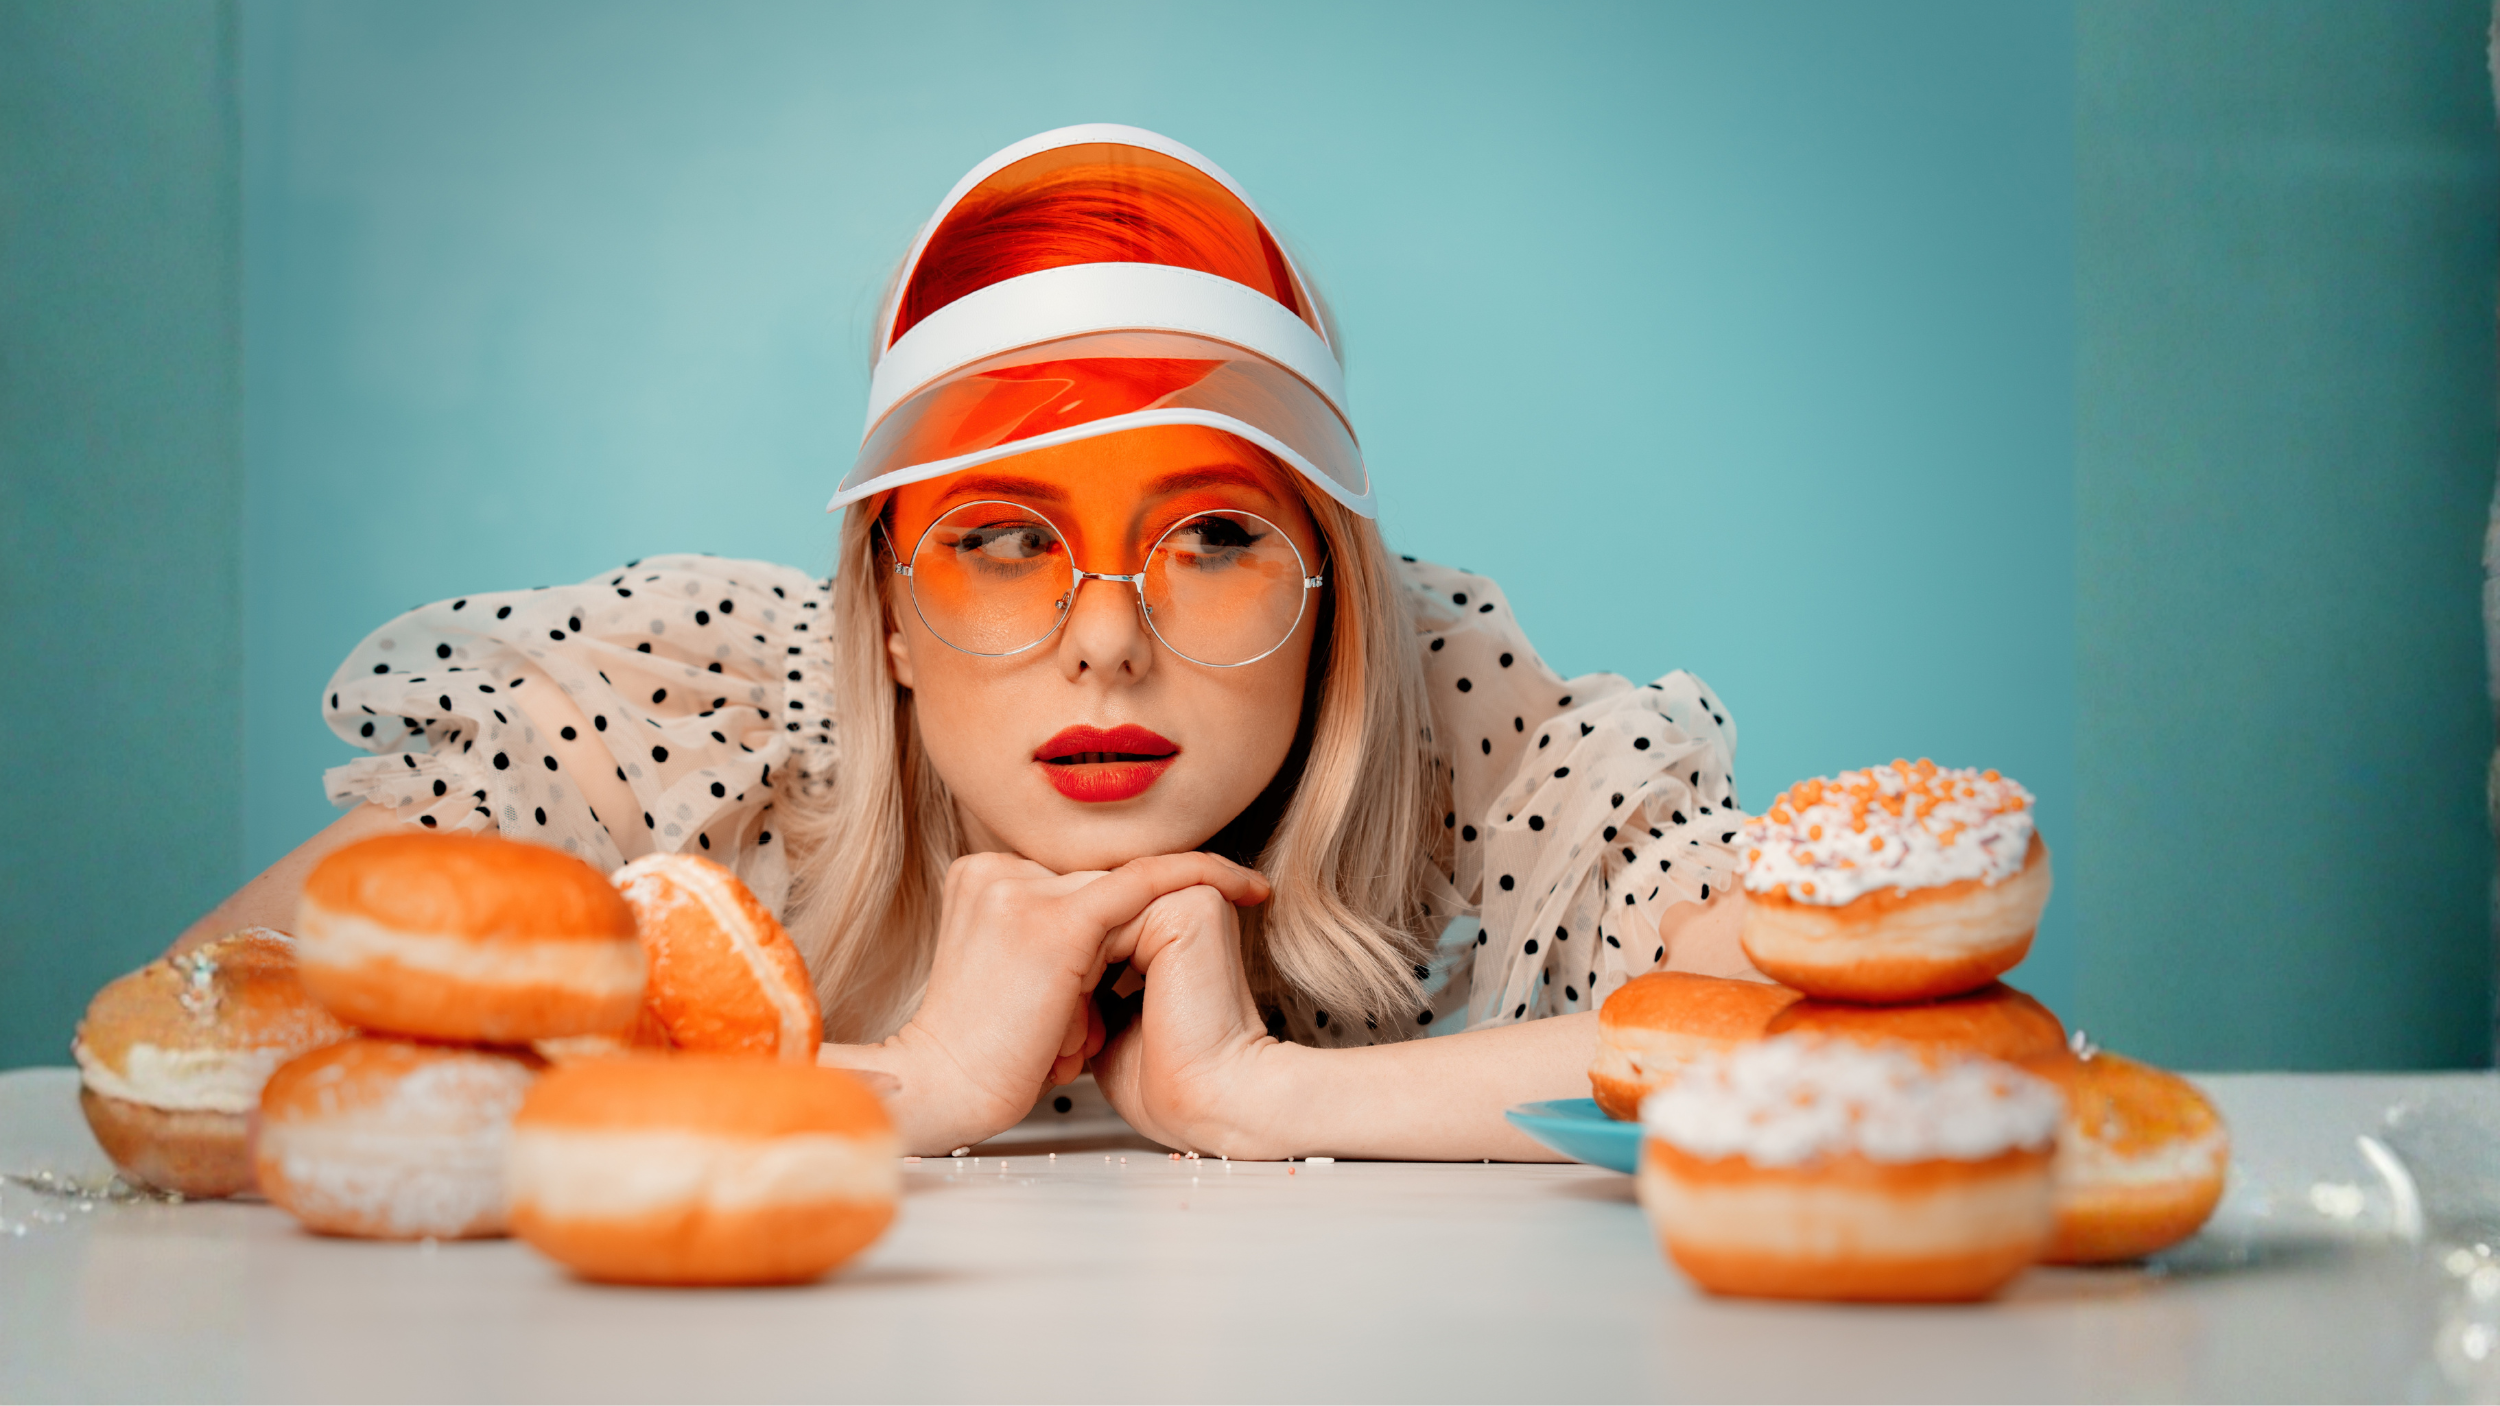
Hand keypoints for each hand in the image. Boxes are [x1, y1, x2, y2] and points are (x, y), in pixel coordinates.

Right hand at [883, 851, 1267, 1153]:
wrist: (945, 1091)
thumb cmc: (986, 1055)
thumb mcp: (1018, 980)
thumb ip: (1054, 947)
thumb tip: (1113, 955)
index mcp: (983, 878)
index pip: (1075, 885)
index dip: (1125, 908)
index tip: (1174, 916)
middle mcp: (996, 870)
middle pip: (1096, 891)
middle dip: (1124, 951)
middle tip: (1125, 1007)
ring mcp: (1022, 890)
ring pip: (1119, 898)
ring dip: (1134, 961)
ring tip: (1100, 1030)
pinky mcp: (1055, 920)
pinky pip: (1147, 884)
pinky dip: (1201, 877)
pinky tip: (1247, 887)